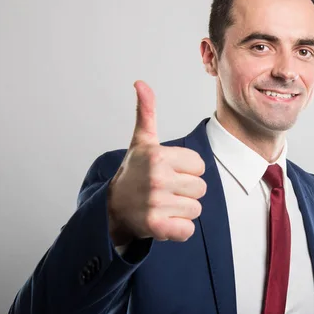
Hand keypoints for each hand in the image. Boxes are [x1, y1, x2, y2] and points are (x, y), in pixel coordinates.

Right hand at [107, 80, 206, 244]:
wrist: (112, 208)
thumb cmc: (133, 173)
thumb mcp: (141, 142)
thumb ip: (146, 112)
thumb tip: (140, 83)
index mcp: (158, 156)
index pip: (200, 166)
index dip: (187, 170)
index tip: (168, 172)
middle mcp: (157, 179)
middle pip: (201, 188)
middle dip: (186, 191)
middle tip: (165, 191)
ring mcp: (156, 204)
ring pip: (196, 209)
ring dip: (182, 211)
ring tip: (163, 205)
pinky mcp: (156, 227)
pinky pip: (188, 230)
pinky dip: (179, 230)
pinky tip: (163, 221)